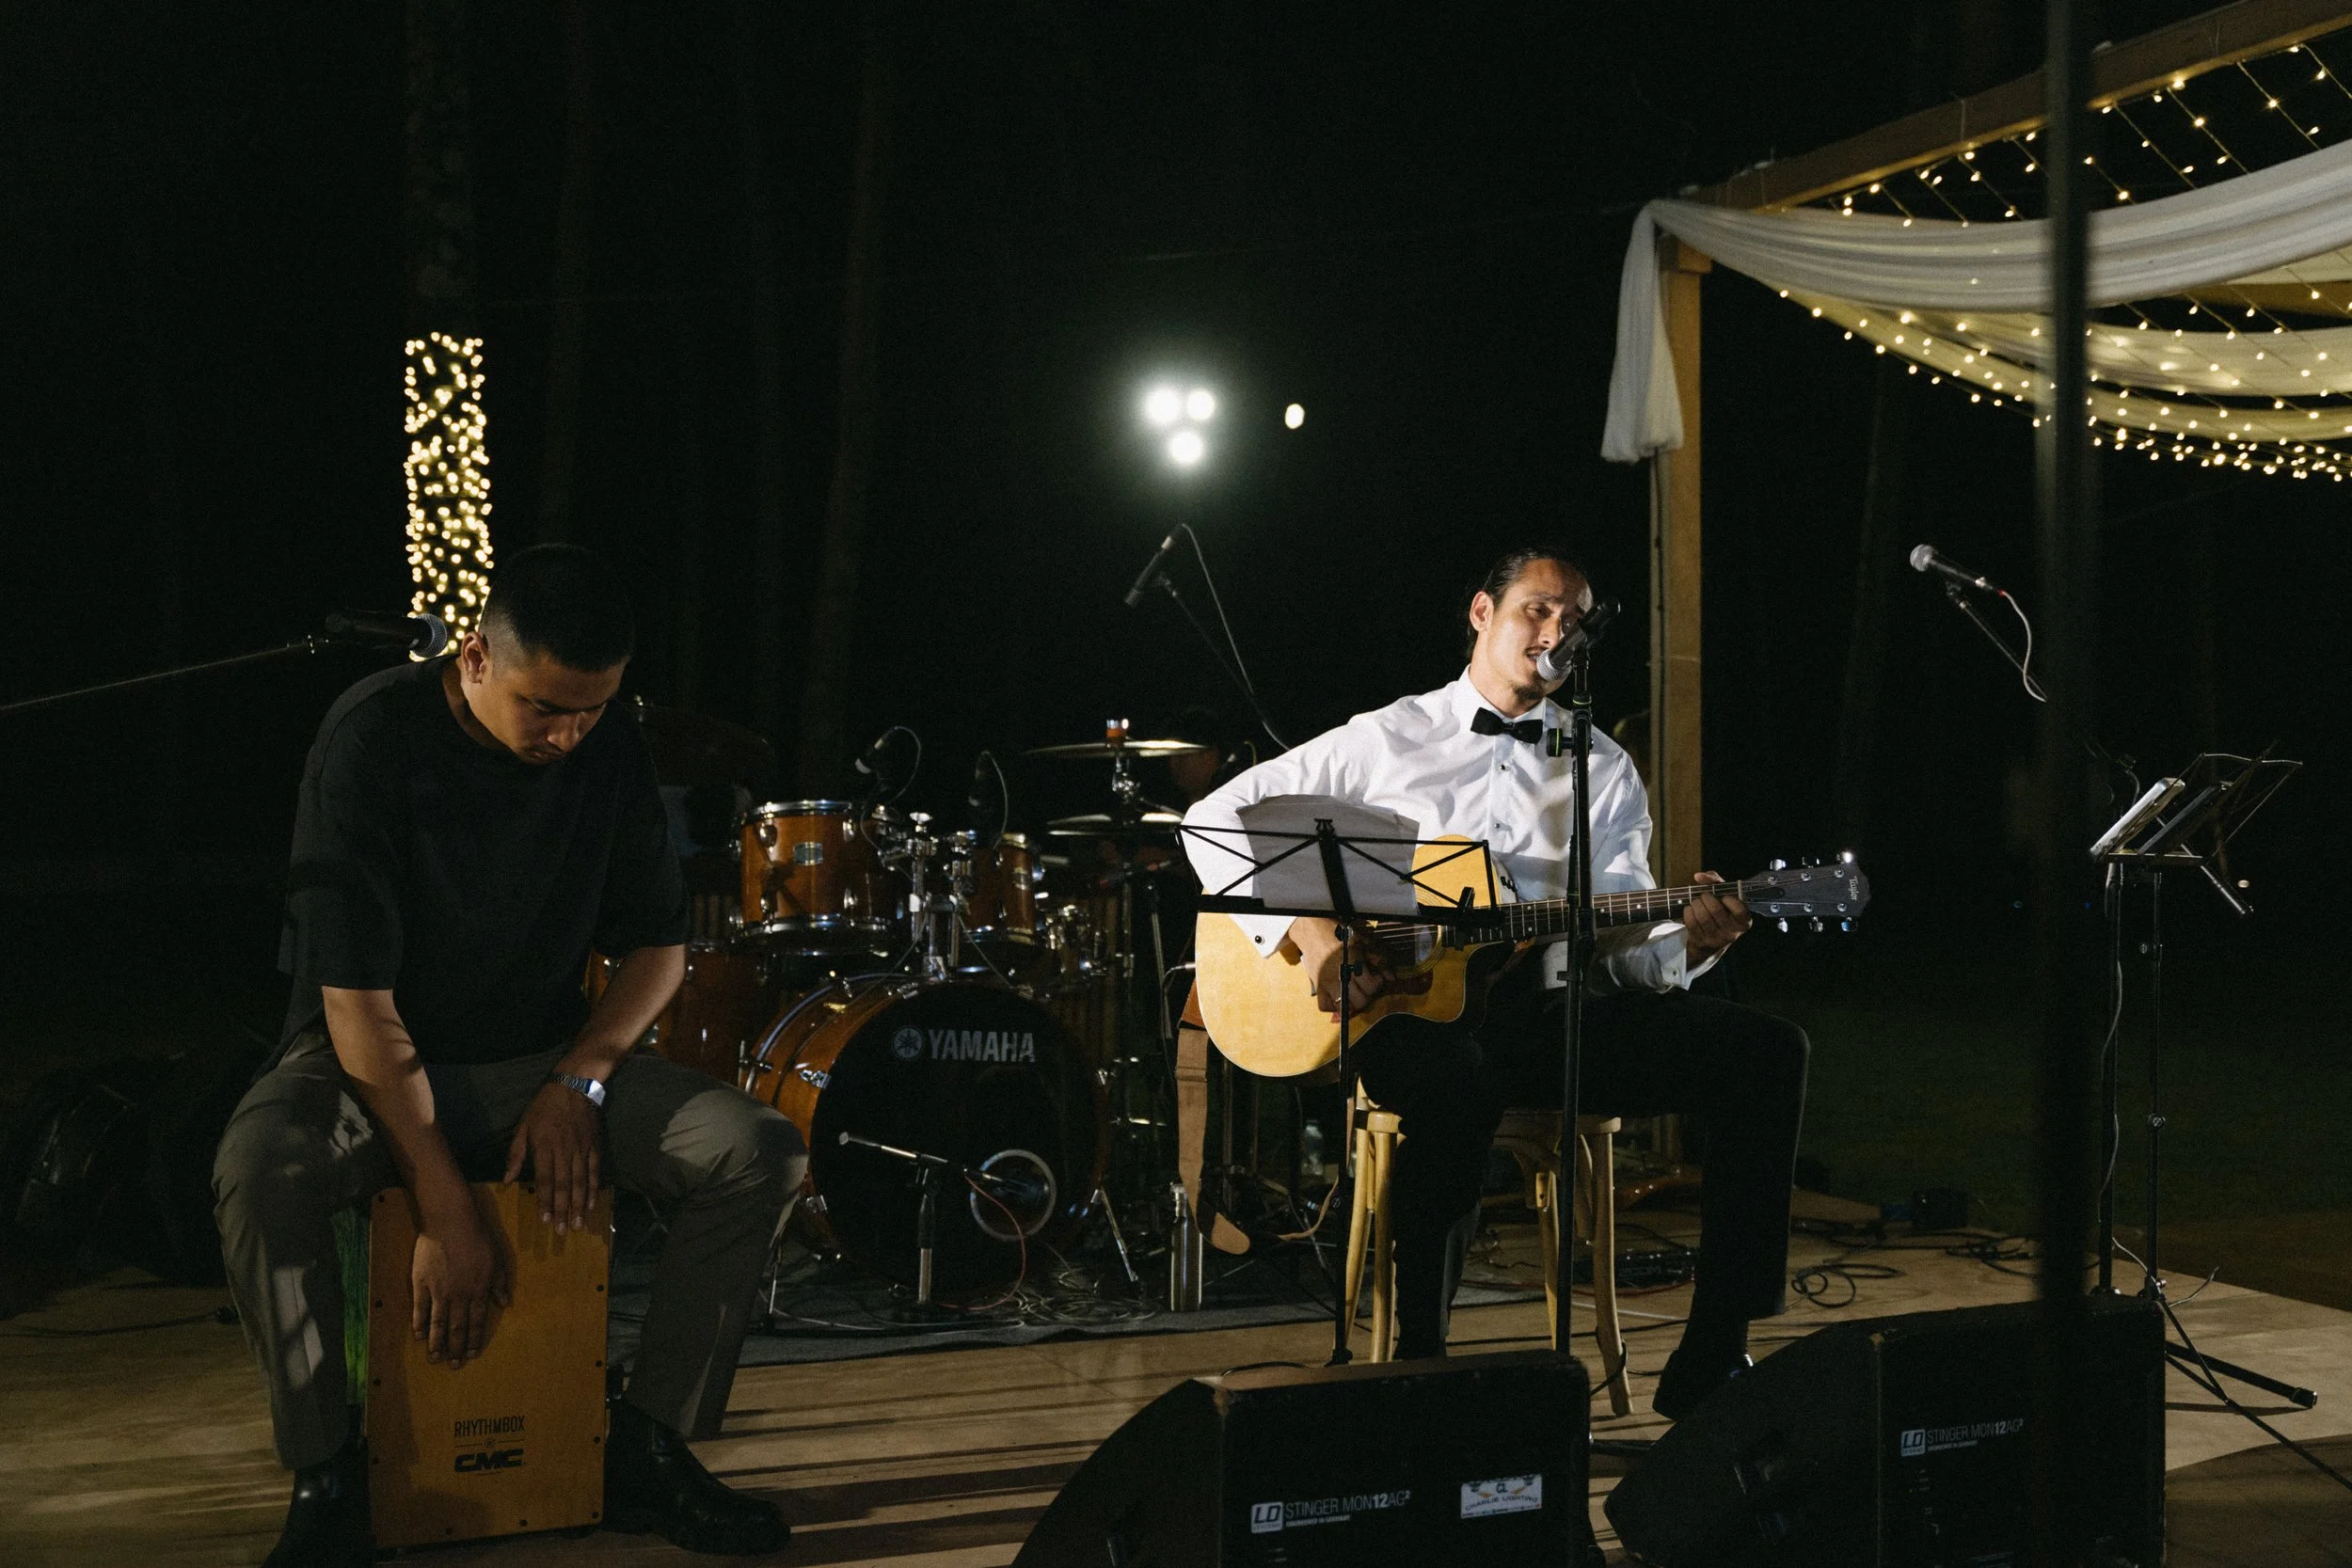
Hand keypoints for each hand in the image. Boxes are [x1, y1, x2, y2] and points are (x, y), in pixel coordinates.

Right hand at [411, 1201, 509, 1368]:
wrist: (451, 1221)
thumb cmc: (478, 1237)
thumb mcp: (497, 1259)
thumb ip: (500, 1283)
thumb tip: (505, 1303)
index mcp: (479, 1290)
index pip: (477, 1322)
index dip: (474, 1340)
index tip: (472, 1355)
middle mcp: (460, 1295)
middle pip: (457, 1328)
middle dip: (456, 1349)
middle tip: (454, 1366)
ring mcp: (439, 1291)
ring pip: (438, 1323)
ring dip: (437, 1343)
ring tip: (435, 1359)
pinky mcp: (421, 1283)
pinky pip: (419, 1309)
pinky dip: (419, 1324)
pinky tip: (419, 1336)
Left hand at [503, 1081, 602, 1232]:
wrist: (575, 1086)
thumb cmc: (544, 1106)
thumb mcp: (523, 1126)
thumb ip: (516, 1153)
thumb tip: (507, 1179)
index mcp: (544, 1147)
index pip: (544, 1180)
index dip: (545, 1201)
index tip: (544, 1220)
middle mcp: (564, 1151)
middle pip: (564, 1185)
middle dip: (562, 1210)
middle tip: (562, 1231)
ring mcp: (581, 1150)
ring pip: (581, 1182)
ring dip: (579, 1205)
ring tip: (578, 1224)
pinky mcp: (594, 1147)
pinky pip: (594, 1171)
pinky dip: (594, 1189)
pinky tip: (591, 1204)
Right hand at [1288, 916, 1390, 1015]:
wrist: (1312, 929)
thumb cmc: (1340, 933)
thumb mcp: (1364, 941)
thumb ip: (1380, 959)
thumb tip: (1391, 978)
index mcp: (1353, 963)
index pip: (1371, 987)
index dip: (1377, 983)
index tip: (1375, 976)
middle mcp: (1340, 976)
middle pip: (1360, 1001)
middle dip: (1367, 995)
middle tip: (1365, 985)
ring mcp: (1327, 984)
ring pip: (1344, 1008)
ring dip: (1352, 1003)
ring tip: (1354, 992)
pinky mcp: (1317, 987)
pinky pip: (1325, 1006)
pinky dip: (1333, 1006)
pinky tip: (1339, 996)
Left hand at [1683, 871, 1751, 964]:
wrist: (1710, 937)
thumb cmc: (1720, 910)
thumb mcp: (1723, 895)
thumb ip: (1715, 881)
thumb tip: (1699, 877)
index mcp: (1743, 922)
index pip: (1740, 911)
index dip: (1730, 900)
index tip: (1724, 897)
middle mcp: (1732, 933)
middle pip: (1716, 910)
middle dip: (1706, 897)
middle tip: (1704, 895)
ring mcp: (1716, 940)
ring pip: (1702, 917)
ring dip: (1696, 904)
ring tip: (1697, 901)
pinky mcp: (1701, 942)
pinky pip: (1692, 923)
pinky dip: (1688, 912)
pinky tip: (1690, 909)